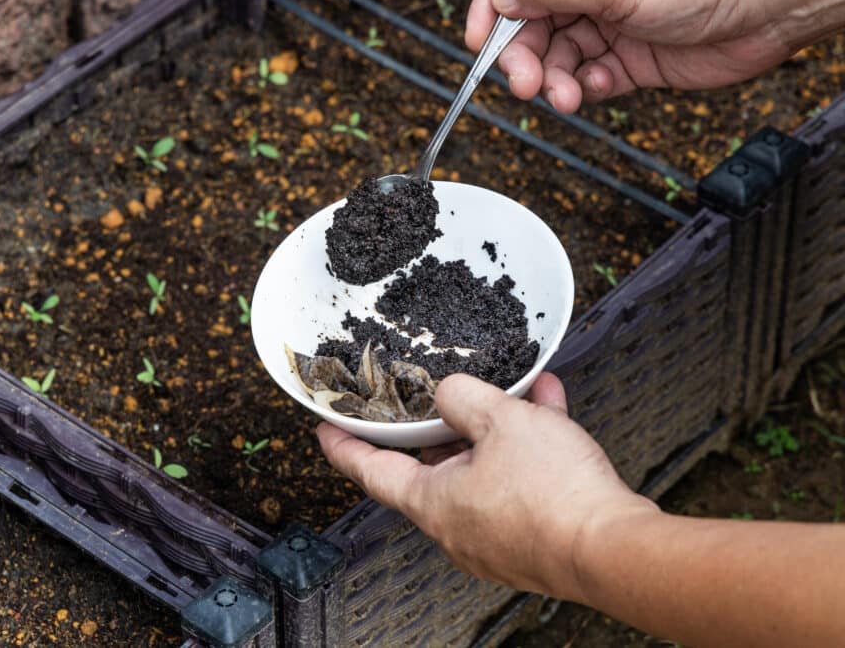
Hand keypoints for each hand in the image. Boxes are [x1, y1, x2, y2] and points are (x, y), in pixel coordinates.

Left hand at [317, 373, 656, 598]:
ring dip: (497, 429)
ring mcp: (494, 537)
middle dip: (443, 426)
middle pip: (432, 468)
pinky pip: (518, 483)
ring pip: (483, 469)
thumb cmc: (555, 496)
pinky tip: (549, 411)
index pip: (370, 471)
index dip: (345, 446)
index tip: (326, 431)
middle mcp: (457, 526)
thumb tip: (449, 392)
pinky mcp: (530, 539)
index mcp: (433, 502)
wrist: (615, 548)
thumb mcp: (500, 419)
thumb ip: (463, 397)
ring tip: (518, 392)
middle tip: (442, 398)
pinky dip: (527, 449)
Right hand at [466, 0, 844, 112]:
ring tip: (563, 95)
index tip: (476, 41)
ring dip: (553, 80)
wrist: (773, 2)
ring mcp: (611, 21)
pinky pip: (591, 79)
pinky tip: (598, 88)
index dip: (490, 8)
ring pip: (558, 57)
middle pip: (531, 25)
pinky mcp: (633, 57)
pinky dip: (587, 89)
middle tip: (523, 82)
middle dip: (521, 56)